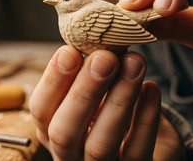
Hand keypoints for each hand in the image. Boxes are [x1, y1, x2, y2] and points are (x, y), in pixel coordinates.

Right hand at [29, 45, 176, 159]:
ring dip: (118, 100)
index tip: (69, 50)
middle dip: (84, 91)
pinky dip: (146, 119)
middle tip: (105, 57)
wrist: (139, 149)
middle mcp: (69, 156)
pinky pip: (138, 151)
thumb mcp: (90, 98)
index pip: (40, 111)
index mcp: (52, 133)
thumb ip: (86, 76)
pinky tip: (152, 88)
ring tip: (135, 63)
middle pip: (65, 132)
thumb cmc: (108, 116)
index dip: (52, 81)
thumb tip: (93, 42)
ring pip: (100, 144)